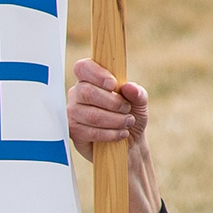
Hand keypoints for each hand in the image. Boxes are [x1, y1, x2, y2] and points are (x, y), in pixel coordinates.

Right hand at [66, 56, 162, 212]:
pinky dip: (107, 133)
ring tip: (126, 124)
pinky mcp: (72, 132)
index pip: (82, 68)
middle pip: (86, 92)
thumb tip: (128, 87)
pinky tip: (119, 135)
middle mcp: (77, 94)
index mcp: (91, 80)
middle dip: (111, 103)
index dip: (95, 74)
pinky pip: (87, 131)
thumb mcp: (140, 104)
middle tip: (127, 110)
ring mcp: (72, 113)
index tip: (112, 84)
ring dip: (112, 120)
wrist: (129, 144)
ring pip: (88, 113)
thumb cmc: (131, 118)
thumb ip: (137, 93)